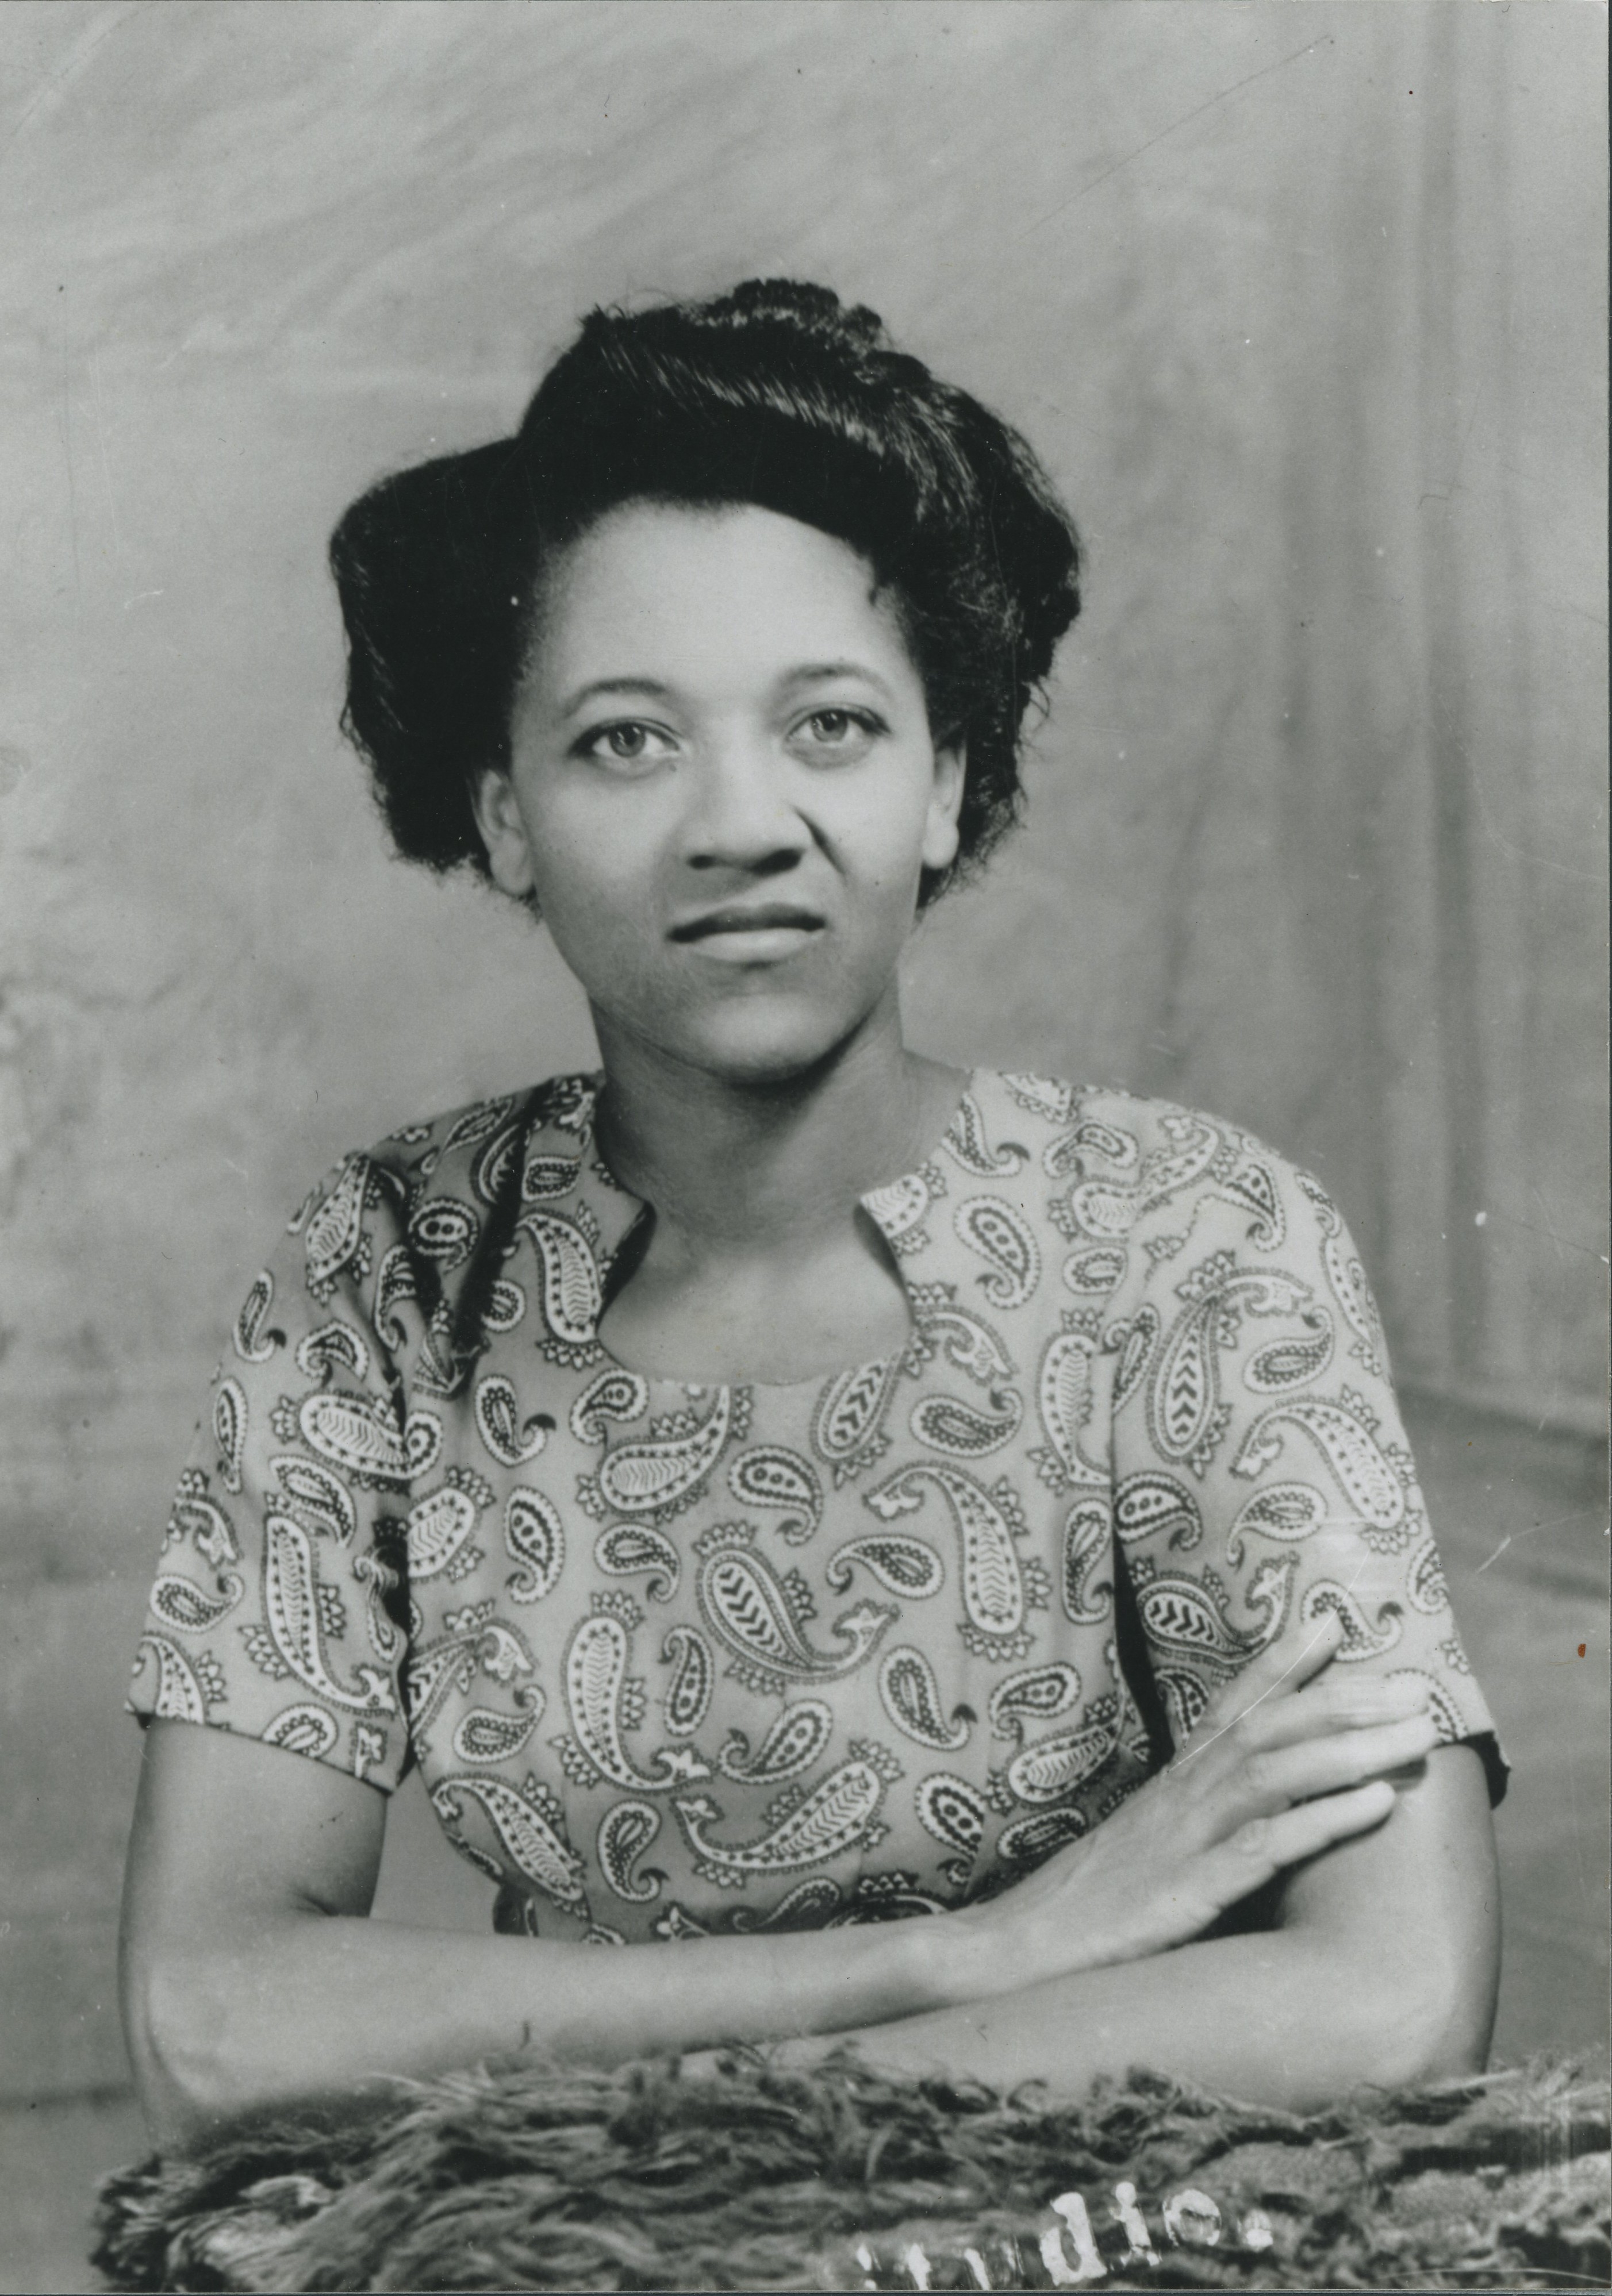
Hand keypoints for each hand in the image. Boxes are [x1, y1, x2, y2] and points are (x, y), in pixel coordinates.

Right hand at [953, 1614, 1438, 1995]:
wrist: (1016, 1951)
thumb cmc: (1087, 1909)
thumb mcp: (1145, 1851)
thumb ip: (1195, 1828)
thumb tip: (1249, 1821)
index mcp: (1171, 1785)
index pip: (1232, 1707)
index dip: (1281, 1663)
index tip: (1331, 1623)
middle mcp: (1180, 1796)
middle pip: (1270, 1728)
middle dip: (1345, 1701)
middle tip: (1415, 1684)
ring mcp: (1182, 1839)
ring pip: (1276, 1772)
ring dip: (1352, 1747)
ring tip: (1417, 1734)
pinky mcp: (1186, 1892)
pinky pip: (1266, 1847)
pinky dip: (1326, 1819)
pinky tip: (1379, 1804)